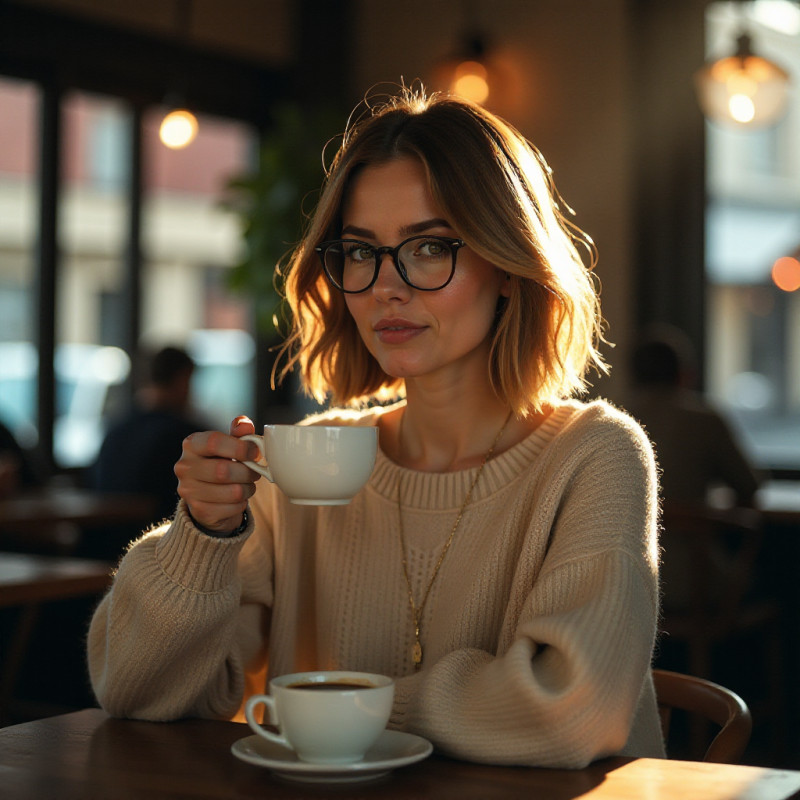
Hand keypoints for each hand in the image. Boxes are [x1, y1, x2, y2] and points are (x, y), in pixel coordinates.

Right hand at [175, 415, 261, 533]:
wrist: (209, 497)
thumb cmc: (223, 463)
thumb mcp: (230, 445)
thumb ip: (239, 433)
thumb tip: (243, 423)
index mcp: (192, 444)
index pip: (213, 442)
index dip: (240, 447)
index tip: (255, 452)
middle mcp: (184, 467)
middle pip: (223, 470)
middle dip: (247, 472)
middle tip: (255, 472)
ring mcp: (188, 490)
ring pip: (232, 491)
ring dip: (247, 489)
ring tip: (247, 485)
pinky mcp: (199, 510)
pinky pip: (232, 508)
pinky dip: (241, 504)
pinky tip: (236, 499)